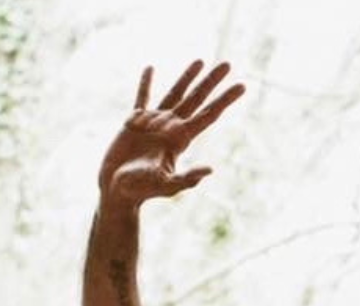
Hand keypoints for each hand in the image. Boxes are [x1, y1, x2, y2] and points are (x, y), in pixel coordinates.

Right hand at [98, 61, 244, 206]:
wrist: (117, 190)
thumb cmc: (141, 191)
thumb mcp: (166, 186)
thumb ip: (187, 179)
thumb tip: (210, 170)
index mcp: (181, 139)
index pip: (209, 115)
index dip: (225, 100)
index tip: (242, 86)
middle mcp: (171, 128)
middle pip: (197, 99)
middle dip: (212, 82)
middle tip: (228, 64)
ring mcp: (154, 123)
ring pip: (175, 93)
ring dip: (187, 77)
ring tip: (200, 61)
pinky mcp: (134, 122)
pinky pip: (142, 97)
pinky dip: (146, 83)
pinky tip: (151, 69)